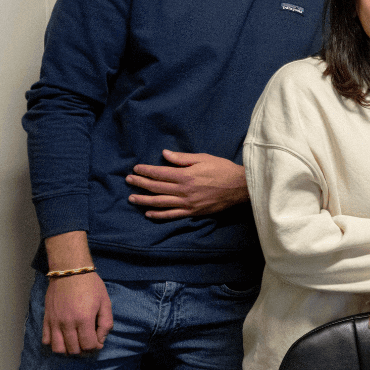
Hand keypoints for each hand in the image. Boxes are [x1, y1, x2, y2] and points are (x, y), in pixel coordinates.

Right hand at [43, 272, 112, 354]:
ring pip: (58, 348)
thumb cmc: (90, 285)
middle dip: (83, 350)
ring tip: (75, 342)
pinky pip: (46, 339)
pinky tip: (62, 337)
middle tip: (88, 341)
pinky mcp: (46, 318)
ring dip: (68, 350)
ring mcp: (54, 322)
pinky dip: (53, 343)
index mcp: (84, 319)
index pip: (88, 345)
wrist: (69, 271)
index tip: (98, 342)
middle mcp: (67, 323)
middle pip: (73, 349)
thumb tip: (101, 340)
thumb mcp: (105, 302)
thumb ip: (106, 323)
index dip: (95, 347)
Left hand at [126, 150, 248, 218]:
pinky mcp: (193, 212)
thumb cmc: (223, 170)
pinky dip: (159, 215)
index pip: (159, 173)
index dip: (146, 171)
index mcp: (186, 175)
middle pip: (156, 187)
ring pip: (160, 202)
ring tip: (132, 198)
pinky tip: (149, 213)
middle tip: (129, 180)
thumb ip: (183, 158)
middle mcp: (184, 190)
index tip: (136, 168)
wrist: (240, 187)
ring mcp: (187, 203)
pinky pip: (172, 215)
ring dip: (144, 200)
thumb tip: (164, 154)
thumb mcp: (204, 158)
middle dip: (140, 183)